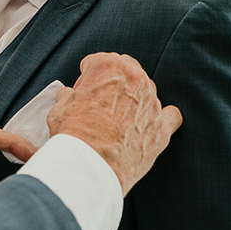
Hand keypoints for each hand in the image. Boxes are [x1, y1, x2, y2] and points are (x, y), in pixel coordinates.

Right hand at [47, 53, 181, 195]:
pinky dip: (161, 118)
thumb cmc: (72, 135)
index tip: (80, 92)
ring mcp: (152, 102)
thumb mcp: (59, 108)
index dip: (85, 78)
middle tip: (97, 104)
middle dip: (112, 83)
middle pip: (125, 70)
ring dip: (133, 101)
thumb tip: (69, 95)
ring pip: (145, 91)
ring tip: (116, 122)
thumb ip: (69, 96)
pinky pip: (170, 115)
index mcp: (108, 66)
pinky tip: (149, 125)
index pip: (96, 62)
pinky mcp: (162, 127)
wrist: (90, 167)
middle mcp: (135, 78)